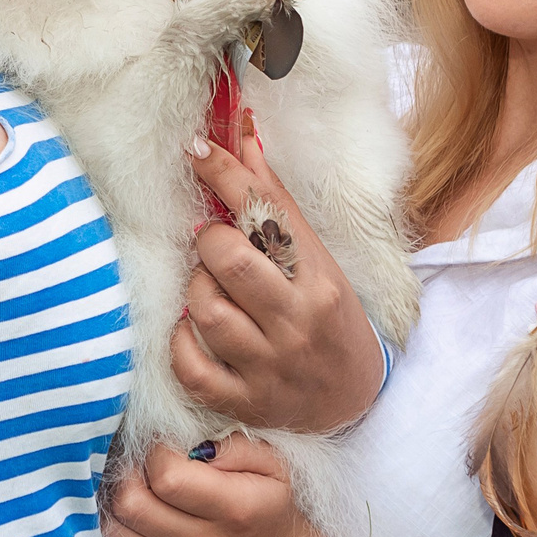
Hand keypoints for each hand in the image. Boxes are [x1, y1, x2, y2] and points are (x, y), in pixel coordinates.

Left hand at [102, 433, 315, 536]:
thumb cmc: (270, 504)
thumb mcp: (273, 465)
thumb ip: (237, 446)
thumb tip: (196, 446)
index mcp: (235, 508)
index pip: (168, 476)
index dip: (159, 451)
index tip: (170, 445)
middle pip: (132, 502)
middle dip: (132, 471)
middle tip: (150, 463)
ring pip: (117, 526)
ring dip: (122, 495)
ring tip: (143, 483)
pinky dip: (120, 520)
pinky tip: (140, 505)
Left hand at [177, 123, 384, 432]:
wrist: (356, 398)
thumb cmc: (329, 316)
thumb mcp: (316, 259)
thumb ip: (275, 202)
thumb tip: (243, 135)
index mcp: (318, 278)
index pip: (267, 214)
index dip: (225, 173)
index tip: (196, 149)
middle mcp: (296, 321)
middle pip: (232, 262)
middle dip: (209, 241)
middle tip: (213, 244)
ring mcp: (269, 365)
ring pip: (206, 312)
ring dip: (196, 290)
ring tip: (211, 289)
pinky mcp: (245, 401)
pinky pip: (191, 367)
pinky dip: (180, 342)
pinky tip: (192, 330)